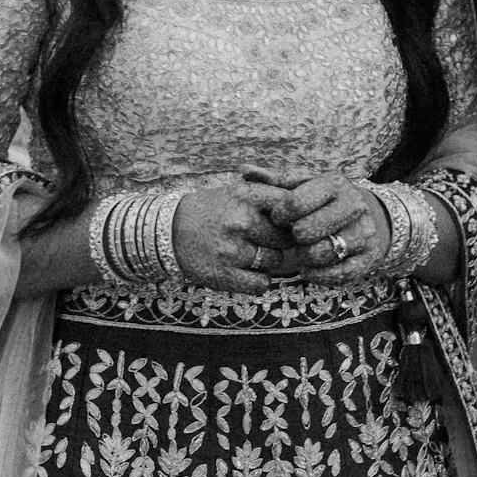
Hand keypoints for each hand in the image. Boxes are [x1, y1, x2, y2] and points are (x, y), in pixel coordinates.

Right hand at [170, 176, 297, 291]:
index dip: (295, 217)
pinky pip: (262, 284)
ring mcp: (232, 250)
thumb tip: (307, 204)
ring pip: (275, 262)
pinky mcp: (224, 275)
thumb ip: (269, 193)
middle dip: (281, 241)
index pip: (290, 206)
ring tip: (252, 253)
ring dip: (269, 261)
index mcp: (246, 196)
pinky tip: (247, 270)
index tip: (289, 222)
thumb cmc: (212, 210)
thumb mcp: (236, 192)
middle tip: (266, 240)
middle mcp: (240, 222)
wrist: (169, 230)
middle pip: (286, 238)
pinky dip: (259, 280)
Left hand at [269, 173, 392, 279]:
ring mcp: (364, 232)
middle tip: (292, 237)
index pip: (294, 203)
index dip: (279, 215)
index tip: (278, 218)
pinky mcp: (369, 258)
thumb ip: (275, 180)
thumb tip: (244, 169)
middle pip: (307, 231)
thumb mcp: (303, 185)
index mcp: (334, 184)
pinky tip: (310, 268)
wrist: (366, 218)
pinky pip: (339, 274)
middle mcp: (353, 205)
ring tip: (302, 251)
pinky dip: (319, 275)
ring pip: (322, 253)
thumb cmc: (323, 201)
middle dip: (293, 237)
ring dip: (305, 257)